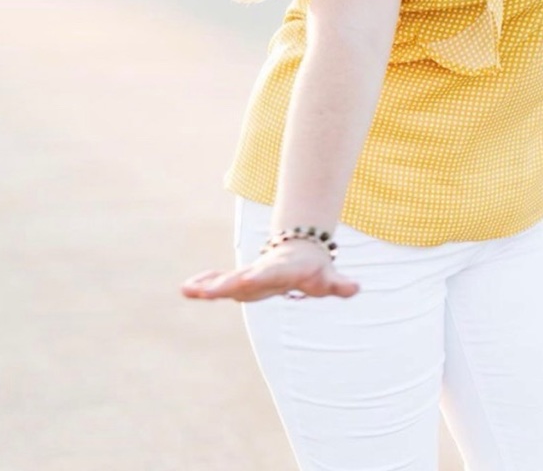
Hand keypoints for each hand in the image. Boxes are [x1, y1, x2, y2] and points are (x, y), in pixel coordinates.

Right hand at [181, 240, 359, 301]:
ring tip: (187, 289)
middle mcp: (261, 272)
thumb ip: (338, 285)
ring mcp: (249, 275)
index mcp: (280, 271)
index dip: (259, 278)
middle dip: (225, 284)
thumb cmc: (315, 270)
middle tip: (208, 291)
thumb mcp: (329, 278)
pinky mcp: (241, 280)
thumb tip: (355, 288)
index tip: (245, 280)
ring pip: (226, 280)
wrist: (301, 252)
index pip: (269, 276)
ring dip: (208, 286)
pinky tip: (187, 288)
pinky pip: (221, 282)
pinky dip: (206, 284)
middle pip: (241, 279)